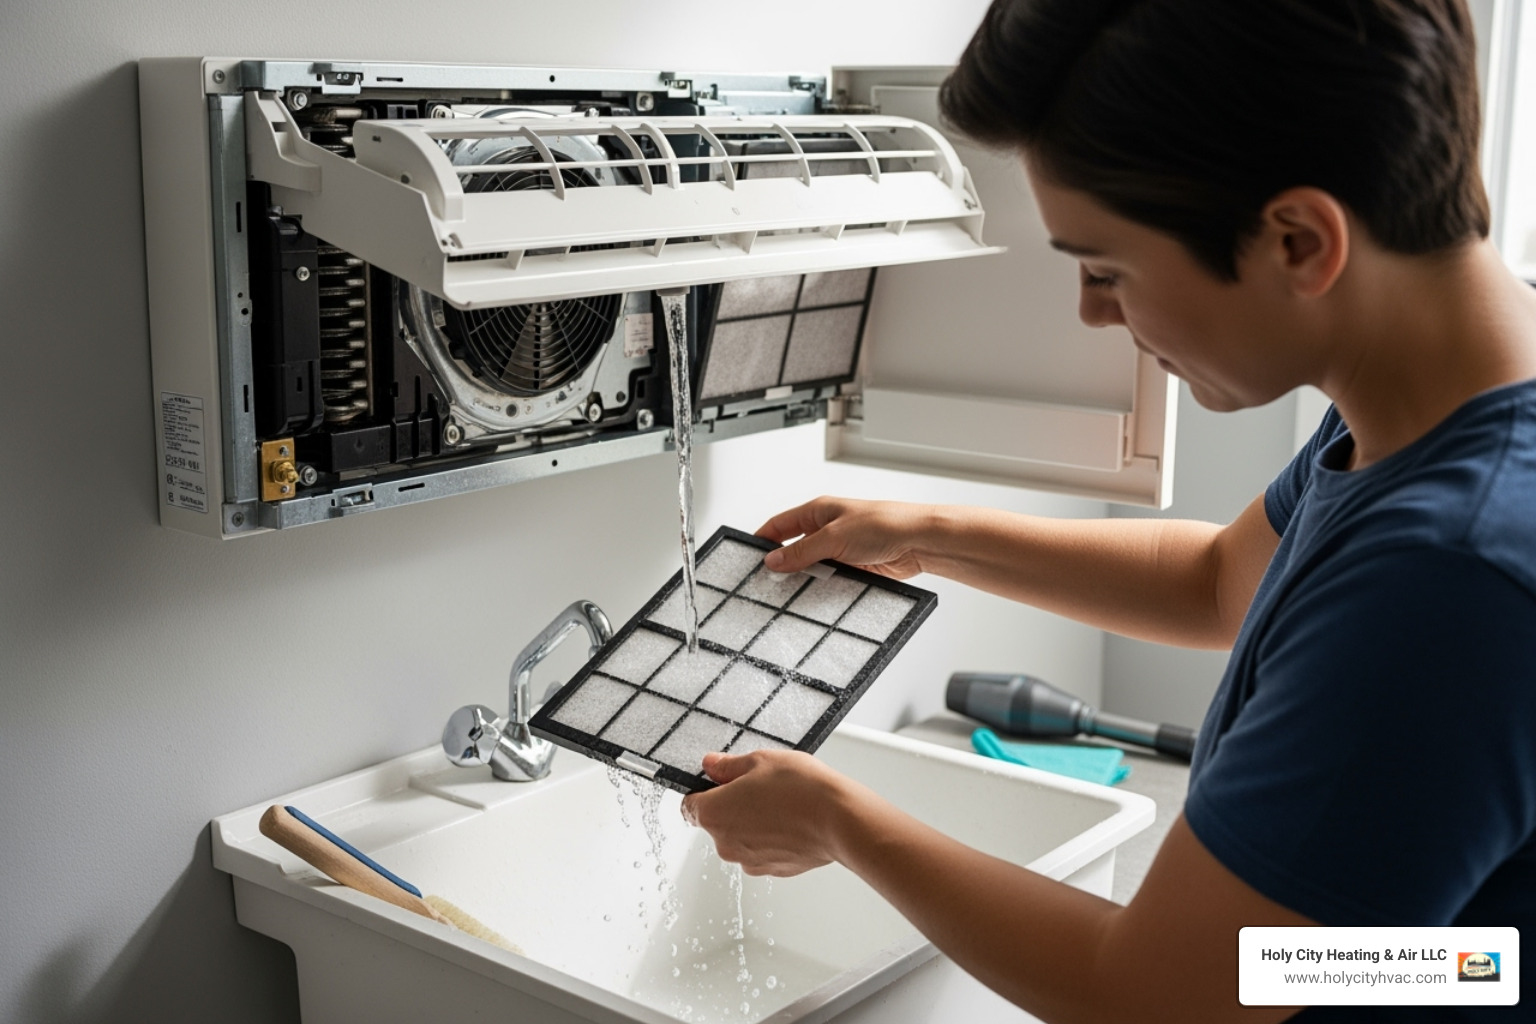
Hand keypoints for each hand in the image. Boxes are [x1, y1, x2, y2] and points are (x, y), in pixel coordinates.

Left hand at [680, 750, 864, 875]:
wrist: (839, 819)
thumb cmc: (801, 789)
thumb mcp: (760, 761)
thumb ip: (728, 766)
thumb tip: (711, 765)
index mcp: (714, 814)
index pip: (689, 806)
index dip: (702, 791)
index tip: (719, 783)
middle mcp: (726, 844)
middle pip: (717, 822)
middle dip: (732, 806)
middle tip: (760, 787)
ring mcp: (750, 862)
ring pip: (741, 838)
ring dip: (753, 823)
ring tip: (781, 804)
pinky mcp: (774, 871)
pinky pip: (763, 851)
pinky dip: (772, 839)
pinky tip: (792, 821)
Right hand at [756, 497, 936, 577]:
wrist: (918, 542)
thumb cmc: (884, 523)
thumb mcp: (833, 537)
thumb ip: (802, 551)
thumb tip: (774, 560)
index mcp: (818, 511)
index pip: (780, 524)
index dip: (763, 539)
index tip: (749, 558)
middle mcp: (827, 529)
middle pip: (794, 548)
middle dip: (782, 564)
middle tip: (766, 582)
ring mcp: (840, 550)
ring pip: (812, 567)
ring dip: (805, 578)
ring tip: (791, 593)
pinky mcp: (853, 568)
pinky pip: (829, 580)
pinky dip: (822, 588)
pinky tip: (816, 597)